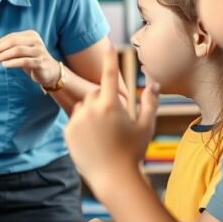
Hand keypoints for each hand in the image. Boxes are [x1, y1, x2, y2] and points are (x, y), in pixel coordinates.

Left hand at [0, 30, 59, 87]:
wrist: (50, 71)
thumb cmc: (31, 59)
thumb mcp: (21, 51)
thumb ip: (9, 48)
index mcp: (31, 35)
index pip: (11, 37)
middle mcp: (36, 41)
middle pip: (14, 42)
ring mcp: (39, 51)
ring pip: (18, 50)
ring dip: (4, 54)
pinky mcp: (40, 62)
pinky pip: (24, 61)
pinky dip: (13, 62)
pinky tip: (4, 65)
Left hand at [64, 46, 158, 190]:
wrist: (113, 177)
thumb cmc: (134, 151)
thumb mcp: (146, 125)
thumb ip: (149, 102)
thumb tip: (154, 82)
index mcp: (111, 105)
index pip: (109, 75)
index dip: (110, 59)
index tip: (109, 44)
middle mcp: (91, 109)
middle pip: (95, 93)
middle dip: (104, 100)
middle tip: (116, 120)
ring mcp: (77, 120)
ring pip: (84, 106)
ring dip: (93, 112)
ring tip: (105, 133)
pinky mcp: (68, 131)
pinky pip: (76, 120)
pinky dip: (84, 125)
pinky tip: (94, 140)